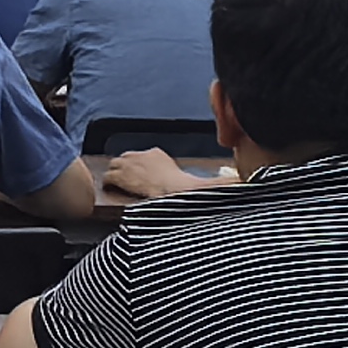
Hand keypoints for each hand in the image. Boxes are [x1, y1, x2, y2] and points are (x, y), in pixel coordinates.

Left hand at [100, 146, 226, 201]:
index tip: (147, 179)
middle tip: (132, 184)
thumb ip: (217, 180)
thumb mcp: (201, 181)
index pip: (145, 156)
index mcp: (158, 153)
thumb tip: (240, 181)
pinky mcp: (120, 174)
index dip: (144, 168)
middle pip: (127, 159)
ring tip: (121, 187)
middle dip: (128, 170)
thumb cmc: (186, 190)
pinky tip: (112, 191)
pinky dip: (109, 184)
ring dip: (117, 176)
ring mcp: (129, 164)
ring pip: (115, 165)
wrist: (174, 195)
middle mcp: (142, 154)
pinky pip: (108, 176)